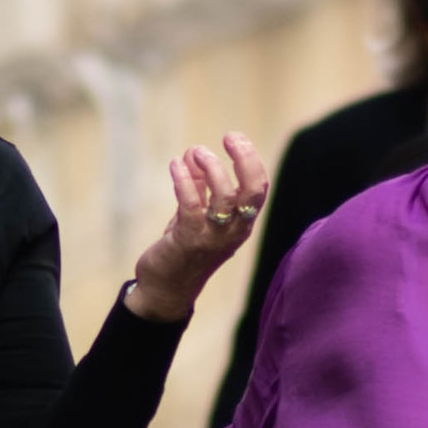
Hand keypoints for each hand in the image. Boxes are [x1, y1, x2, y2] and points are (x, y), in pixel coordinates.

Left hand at [125, 134, 271, 320]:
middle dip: (244, 159)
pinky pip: (191, 203)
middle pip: (252, 191)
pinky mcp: (189, 239)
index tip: (235, 138)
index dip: (251, 159)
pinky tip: (175, 165)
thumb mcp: (196, 215)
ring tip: (197, 152)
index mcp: (242, 223)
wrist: (167, 290)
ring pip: (224, 196)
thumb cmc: (184, 251)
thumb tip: (193, 153)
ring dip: (211, 168)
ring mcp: (213, 236)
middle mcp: (234, 230)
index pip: (259, 188)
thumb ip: (198, 186)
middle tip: (230, 137)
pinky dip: (183, 179)